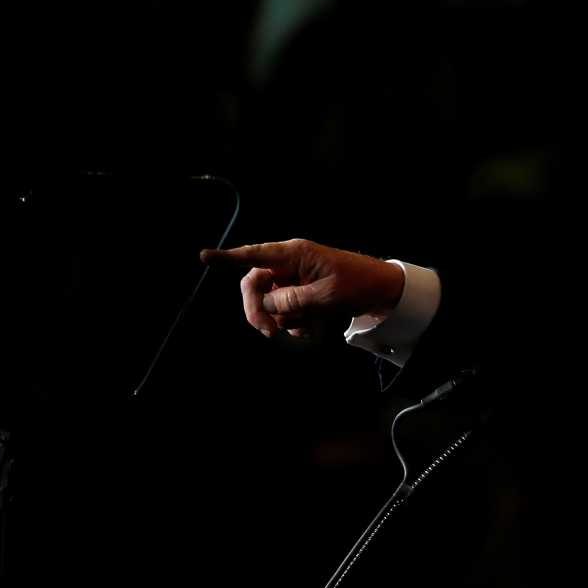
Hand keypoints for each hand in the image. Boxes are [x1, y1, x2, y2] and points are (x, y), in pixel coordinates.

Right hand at [199, 238, 404, 338]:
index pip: (255, 255)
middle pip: (256, 286)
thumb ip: (292, 300)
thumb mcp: (324, 295)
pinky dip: (294, 323)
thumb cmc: (357, 284)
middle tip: (270, 333)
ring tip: (308, 327)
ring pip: (271, 303)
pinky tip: (311, 328)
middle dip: (260, 311)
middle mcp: (290, 264)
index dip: (228, 257)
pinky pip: (285, 311)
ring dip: (284, 320)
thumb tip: (268, 305)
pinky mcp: (301, 293)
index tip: (205, 256)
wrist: (382, 291)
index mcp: (294, 253)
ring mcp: (295, 279)